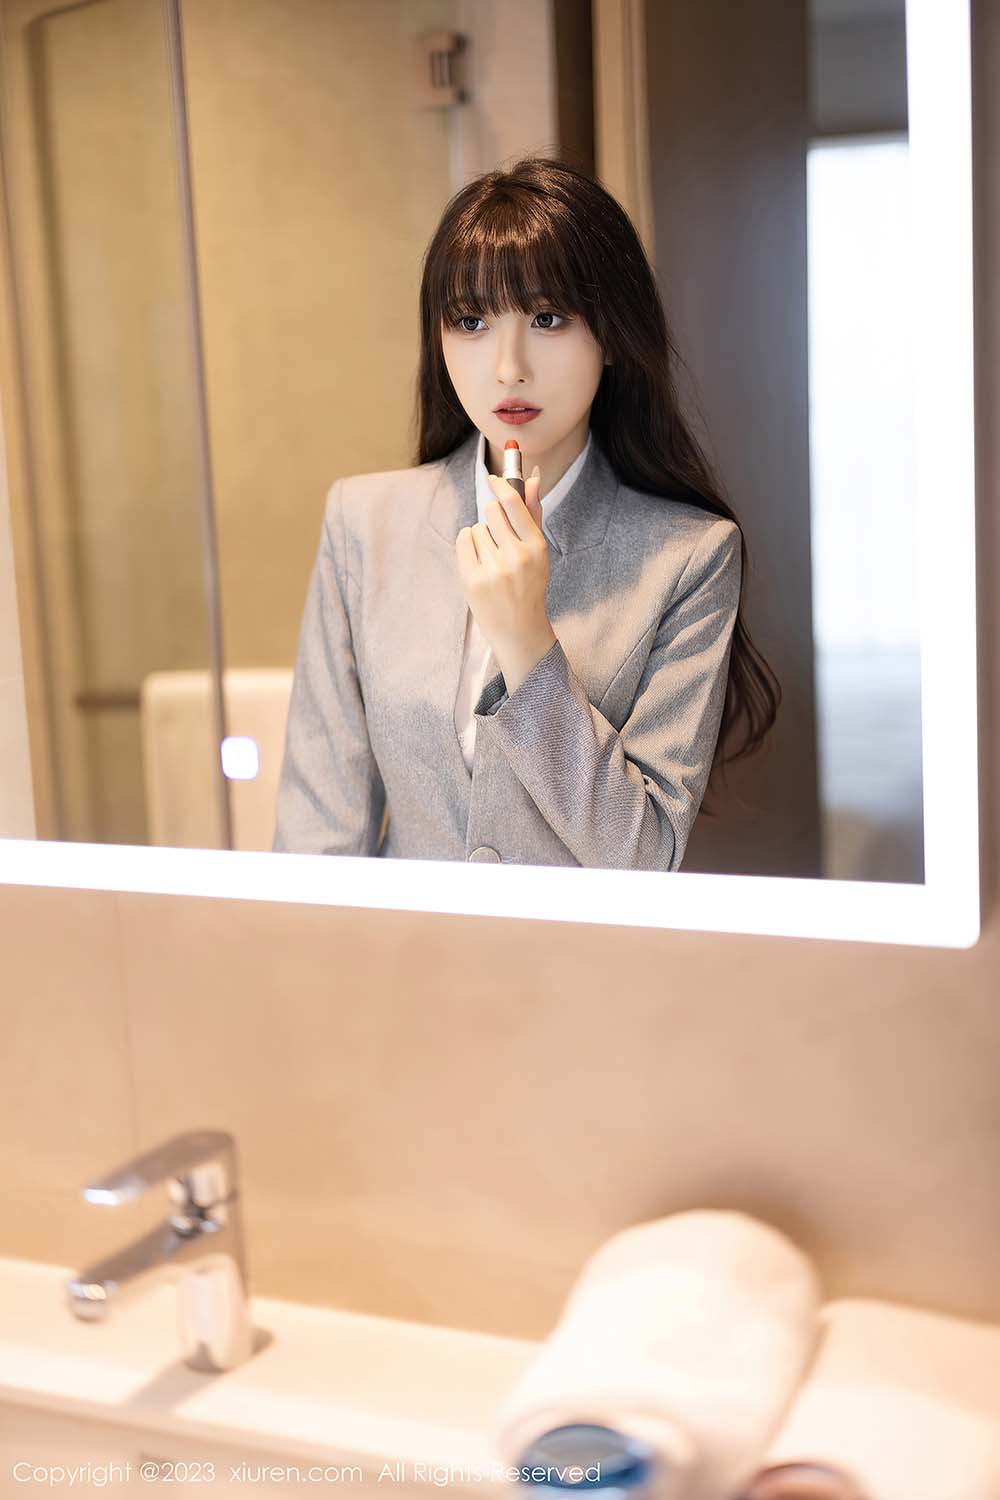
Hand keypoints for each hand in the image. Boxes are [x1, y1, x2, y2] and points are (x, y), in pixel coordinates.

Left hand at [455, 468, 555, 688]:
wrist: (519, 630)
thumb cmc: (529, 586)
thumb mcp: (538, 552)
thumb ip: (533, 513)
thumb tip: (533, 477)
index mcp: (536, 548)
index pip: (514, 505)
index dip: (502, 486)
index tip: (493, 479)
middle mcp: (516, 557)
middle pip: (491, 512)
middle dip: (492, 519)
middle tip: (498, 538)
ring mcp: (493, 570)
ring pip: (476, 528)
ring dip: (481, 537)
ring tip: (492, 560)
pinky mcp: (472, 580)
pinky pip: (463, 540)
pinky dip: (467, 544)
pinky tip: (478, 561)